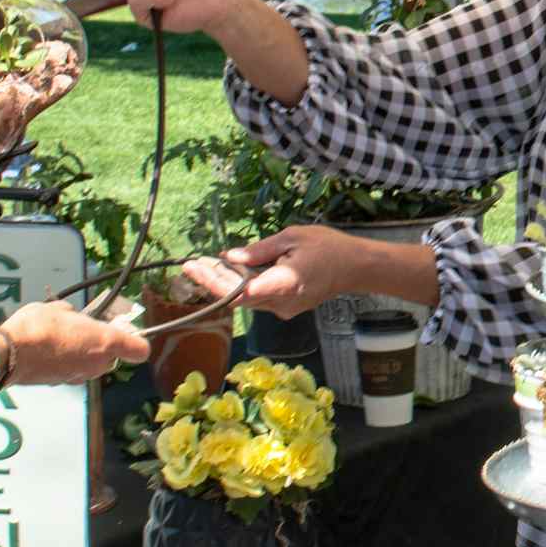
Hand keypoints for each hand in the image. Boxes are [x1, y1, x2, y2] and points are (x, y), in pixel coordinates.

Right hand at [0, 299, 146, 386]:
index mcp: (105, 342)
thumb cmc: (39, 325)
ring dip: (84, 354)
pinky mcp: (63, 384)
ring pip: (93, 365)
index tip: (125, 331)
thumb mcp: (60, 309)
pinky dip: (68, 363)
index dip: (136, 340)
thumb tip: (74, 318)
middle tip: (84, 329)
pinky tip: (50, 352)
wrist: (10, 354)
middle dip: (102, 345)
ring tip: (62, 339)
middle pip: (112, 356)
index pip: (139, 349)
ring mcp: (81, 377)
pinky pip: (74, 371)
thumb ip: (75, 315)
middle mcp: (98, 364)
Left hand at [196, 226, 364, 317]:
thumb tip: (230, 257)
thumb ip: (259, 250)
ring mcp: (283, 309)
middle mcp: (280, 303)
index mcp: (282, 284)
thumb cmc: (327, 247)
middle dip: (212, 281)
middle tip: (191, 264)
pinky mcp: (285, 308)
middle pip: (237, 297)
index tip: (195, 268)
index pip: (239, 293)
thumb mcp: (292, 237)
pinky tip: (229, 271)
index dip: (213, 283)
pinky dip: (241, 286)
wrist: (355, 267)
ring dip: (224, 284)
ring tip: (204, 265)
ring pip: (246, 300)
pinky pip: (257, 299)